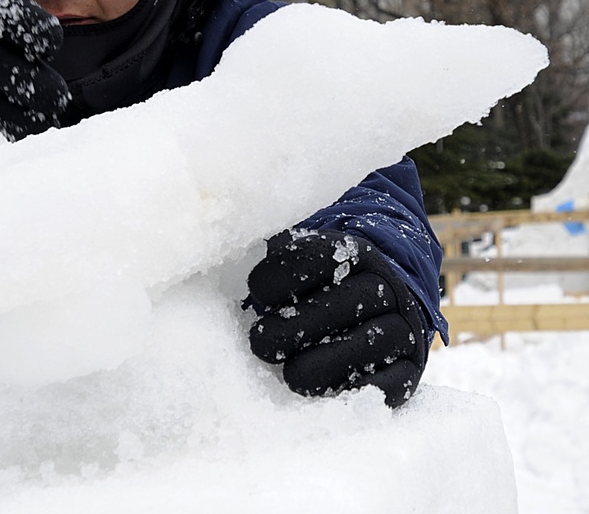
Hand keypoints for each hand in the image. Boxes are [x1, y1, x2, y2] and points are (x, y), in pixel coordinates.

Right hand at [0, 0, 68, 139]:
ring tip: (17, 86)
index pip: (43, 33)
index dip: (42, 36)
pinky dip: (14, 123)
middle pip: (42, 77)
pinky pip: (11, 132)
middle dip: (39, 72)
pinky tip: (2, 107)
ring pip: (32, 109)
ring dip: (32, 99)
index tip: (25, 32)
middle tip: (21, 64)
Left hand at [246, 230, 428, 407]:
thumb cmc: (319, 286)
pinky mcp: (411, 367)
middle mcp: (384, 284)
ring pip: (372, 342)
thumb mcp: (298, 261)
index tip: (256, 293)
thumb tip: (226, 244)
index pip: (318, 258)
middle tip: (261, 342)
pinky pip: (394, 381)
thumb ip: (272, 258)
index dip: (282, 276)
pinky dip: (362, 389)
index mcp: (352, 251)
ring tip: (291, 374)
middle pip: (346, 302)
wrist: (380, 303)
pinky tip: (329, 393)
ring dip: (327, 362)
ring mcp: (403, 325)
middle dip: (297, 326)